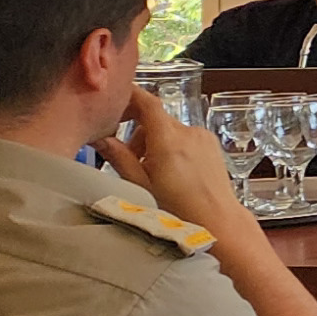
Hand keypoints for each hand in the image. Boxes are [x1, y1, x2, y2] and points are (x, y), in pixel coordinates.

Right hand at [99, 91, 254, 233]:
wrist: (218, 220)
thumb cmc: (178, 208)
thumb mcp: (140, 184)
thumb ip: (118, 157)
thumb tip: (98, 138)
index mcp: (168, 139)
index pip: (147, 103)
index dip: (129, 95)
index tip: (113, 98)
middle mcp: (188, 132)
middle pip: (154, 119)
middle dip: (137, 134)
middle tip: (130, 160)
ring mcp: (203, 138)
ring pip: (168, 129)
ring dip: (153, 142)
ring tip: (150, 171)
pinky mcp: (211, 145)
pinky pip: (184, 137)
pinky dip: (171, 146)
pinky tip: (168, 171)